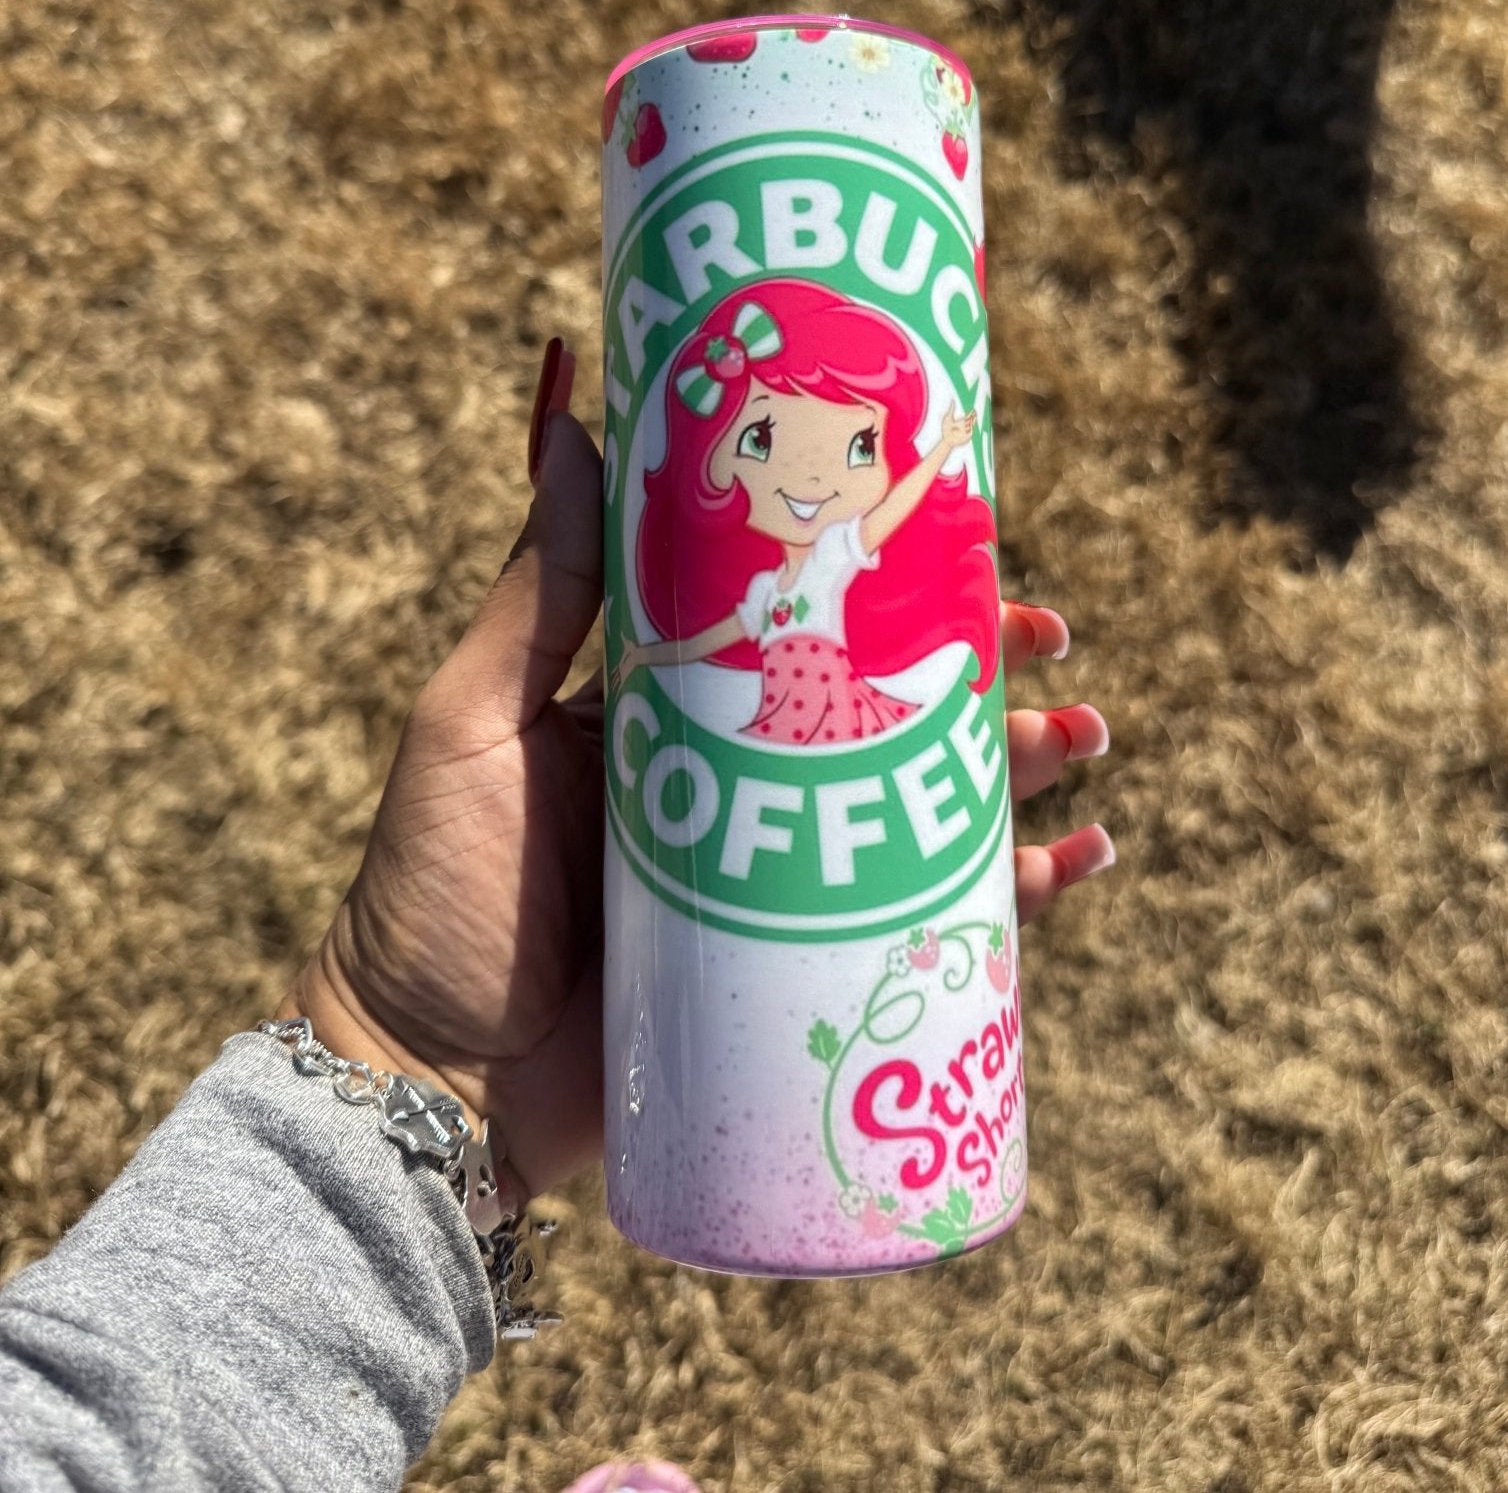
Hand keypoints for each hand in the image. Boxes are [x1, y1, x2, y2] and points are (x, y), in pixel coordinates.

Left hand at [282, 388, 1111, 1205]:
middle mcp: (740, 786)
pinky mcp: (800, 977)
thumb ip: (540, 592)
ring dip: (1018, 769)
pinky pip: (925, 928)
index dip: (888, 581)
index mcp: (674, 711)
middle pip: (886, 709)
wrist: (425, 1085)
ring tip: (1082, 738)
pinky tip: (1076, 863)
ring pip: (924, 807)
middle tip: (1050, 638)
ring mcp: (778, 884)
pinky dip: (1009, 899)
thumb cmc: (434, 890)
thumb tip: (577, 422)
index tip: (964, 537)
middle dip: (978, 670)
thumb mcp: (476, 719)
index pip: (806, 624)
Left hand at [940, 401, 976, 454]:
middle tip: (974, 413)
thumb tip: (952, 401)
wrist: (946, 439)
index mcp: (961, 422)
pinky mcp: (967, 437)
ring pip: (971, 426)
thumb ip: (951, 410)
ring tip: (970, 419)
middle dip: (973, 417)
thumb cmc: (946, 429)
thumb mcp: (948, 418)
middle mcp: (965, 426)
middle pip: (971, 421)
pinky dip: (971, 429)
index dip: (971, 413)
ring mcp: (967, 432)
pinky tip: (970, 426)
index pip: (968, 417)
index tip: (973, 410)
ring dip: (971, 422)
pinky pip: (971, 432)